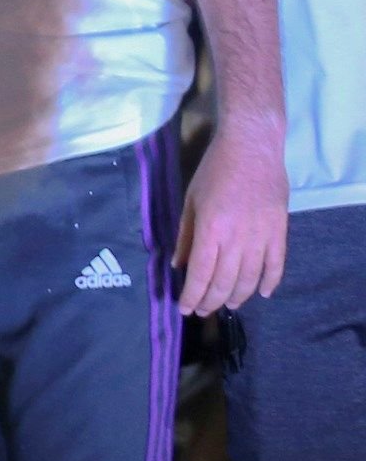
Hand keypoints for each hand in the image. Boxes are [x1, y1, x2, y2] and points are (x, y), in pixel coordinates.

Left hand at [176, 129, 286, 317]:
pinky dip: (270, 282)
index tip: (185, 309)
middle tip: (203, 311)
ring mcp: (262, 237)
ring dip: (238, 296)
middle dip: (211, 301)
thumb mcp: (190, 200)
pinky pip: (277, 265)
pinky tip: (263, 294)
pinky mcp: (280, 233)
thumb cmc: (214, 171)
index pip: (201, 274)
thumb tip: (179, 266)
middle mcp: (237, 239)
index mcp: (211, 230)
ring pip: (250, 279)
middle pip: (224, 282)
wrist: (252, 149)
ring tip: (227, 305)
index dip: (192, 295)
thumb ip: (186, 235)